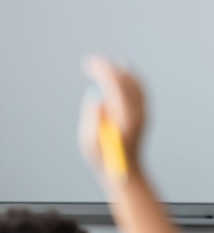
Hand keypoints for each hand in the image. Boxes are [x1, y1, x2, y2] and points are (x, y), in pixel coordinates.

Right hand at [78, 56, 145, 177]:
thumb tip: (96, 97)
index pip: (115, 85)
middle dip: (109, 67)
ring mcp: (143, 112)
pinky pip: (139, 89)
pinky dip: (130, 77)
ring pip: (135, 82)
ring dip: (120, 69)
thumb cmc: (104, 158)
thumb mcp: (90, 142)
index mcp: (124, 118)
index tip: (89, 63)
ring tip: (104, 63)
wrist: (126, 171)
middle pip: (126, 80)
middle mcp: (137, 112)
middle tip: (92, 61)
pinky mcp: (143, 113)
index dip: (102, 70)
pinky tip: (120, 72)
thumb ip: (92, 118)